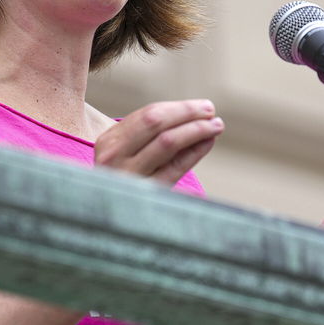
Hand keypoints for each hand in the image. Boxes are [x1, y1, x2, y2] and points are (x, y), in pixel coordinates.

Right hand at [94, 99, 222, 184]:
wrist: (109, 218)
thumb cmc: (124, 180)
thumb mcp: (126, 156)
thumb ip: (150, 136)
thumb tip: (196, 115)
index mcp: (108, 142)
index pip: (147, 115)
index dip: (178, 108)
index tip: (202, 106)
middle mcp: (113, 156)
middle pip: (156, 122)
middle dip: (187, 113)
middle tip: (210, 110)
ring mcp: (128, 176)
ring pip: (167, 142)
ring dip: (196, 129)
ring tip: (215, 126)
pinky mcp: (146, 193)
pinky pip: (176, 167)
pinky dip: (194, 152)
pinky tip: (207, 143)